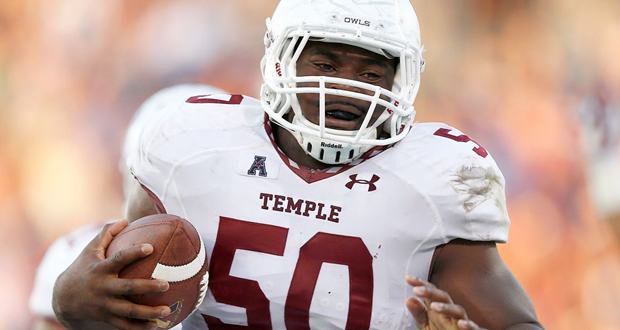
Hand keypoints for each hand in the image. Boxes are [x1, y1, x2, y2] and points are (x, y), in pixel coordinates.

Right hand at [52, 220, 171, 329]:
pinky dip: (141, 327)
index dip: (134, 253)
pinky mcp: (106, 318)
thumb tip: (125, 219)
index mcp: (101, 269)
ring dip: (149, 313)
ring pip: (129, 311)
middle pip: (128, 288)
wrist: (63, 298)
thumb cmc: (82, 269)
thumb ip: (106, 234)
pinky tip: (158, 326)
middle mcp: (104, 288)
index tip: (151, 248)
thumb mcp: (90, 250)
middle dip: (148, 287)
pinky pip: (125, 326)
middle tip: (166, 284)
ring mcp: (105, 305)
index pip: (119, 259)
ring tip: (167, 310)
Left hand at [405, 276, 479, 329]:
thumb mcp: (426, 324)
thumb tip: (409, 299)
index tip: (408, 278)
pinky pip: (474, 327)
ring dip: (447, 308)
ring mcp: (461, 321)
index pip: (430, 293)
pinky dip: (469, 325)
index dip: (421, 284)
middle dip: (431, 292)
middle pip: (443, 297)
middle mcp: (450, 312)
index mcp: (438, 308)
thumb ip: (418, 312)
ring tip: (434, 307)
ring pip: (458, 310)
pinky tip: (462, 323)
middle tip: (417, 290)